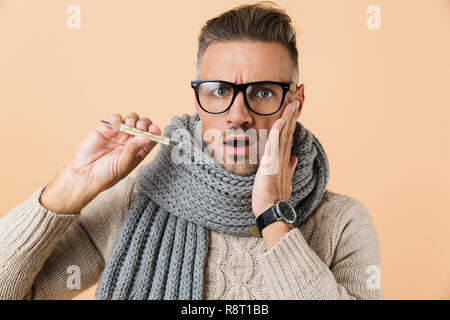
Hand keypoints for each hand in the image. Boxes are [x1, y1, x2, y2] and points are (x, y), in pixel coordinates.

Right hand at [40, 112, 160, 213]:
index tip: (153, 129)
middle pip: (143, 125)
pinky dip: (117, 119)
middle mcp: (131, 141)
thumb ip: (133, 150)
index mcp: (139, 151)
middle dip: (143, 123)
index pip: (152, 138)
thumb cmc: (106, 175)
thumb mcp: (123, 164)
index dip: (154, 131)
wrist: (85, 175)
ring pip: (131, 119)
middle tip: (138, 127)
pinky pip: (115, 118)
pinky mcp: (106, 129)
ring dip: (132, 119)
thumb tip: (147, 137)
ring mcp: (119, 134)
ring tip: (128, 126)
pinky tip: (115, 127)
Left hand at [252, 100, 299, 217]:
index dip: (293, 117)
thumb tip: (294, 159)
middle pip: (290, 128)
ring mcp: (279, 159)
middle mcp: (285, 156)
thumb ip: (289, 167)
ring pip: (285, 133)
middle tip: (299, 93)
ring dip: (289, 116)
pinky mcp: (272, 164)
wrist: (273, 210)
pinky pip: (275, 145)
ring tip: (294, 100)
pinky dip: (278, 131)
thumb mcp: (283, 179)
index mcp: (286, 158)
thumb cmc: (274, 196)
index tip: (296, 103)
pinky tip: (281, 120)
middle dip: (294, 110)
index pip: (290, 133)